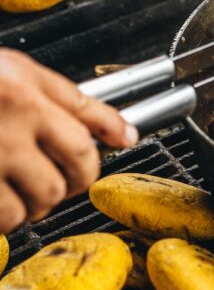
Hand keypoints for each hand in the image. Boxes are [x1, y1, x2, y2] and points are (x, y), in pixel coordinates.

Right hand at [0, 50, 137, 232]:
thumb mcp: (17, 70)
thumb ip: (72, 101)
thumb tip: (126, 133)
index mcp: (23, 93)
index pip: (84, 141)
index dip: (90, 164)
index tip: (90, 167)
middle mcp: (5, 125)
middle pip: (65, 180)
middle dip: (64, 187)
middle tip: (51, 180)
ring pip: (33, 207)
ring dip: (29, 205)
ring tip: (13, 186)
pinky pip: (2, 220)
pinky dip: (3, 218)